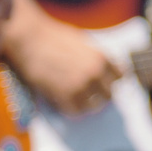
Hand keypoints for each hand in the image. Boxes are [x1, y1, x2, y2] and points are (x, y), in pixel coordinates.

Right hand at [0, 0, 122, 116]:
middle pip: (109, 95)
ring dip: (86, 105)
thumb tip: (101, 72)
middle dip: (100, 95)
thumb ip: (94, 58)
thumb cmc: (54, 38)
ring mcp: (79, 85)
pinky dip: (71, 110)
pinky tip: (64, 102)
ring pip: (93, 107)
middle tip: (89, 94)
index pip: (120, 77)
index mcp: (102, 58)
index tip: (103, 83)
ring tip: (76, 100)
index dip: (110, 81)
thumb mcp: (83, 43)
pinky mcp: (63, 95)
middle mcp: (95, 73)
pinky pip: (75, 112)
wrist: (31, 39)